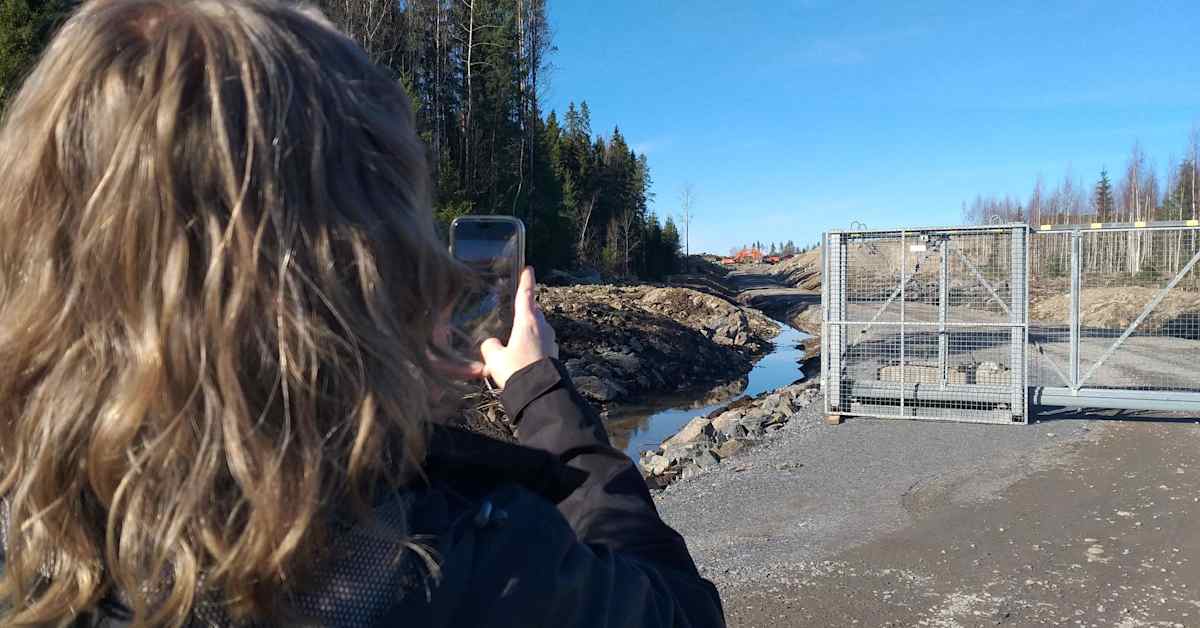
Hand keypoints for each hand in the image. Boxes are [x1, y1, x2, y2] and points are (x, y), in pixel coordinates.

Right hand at [480, 267, 557, 388]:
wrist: (539, 393)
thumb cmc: (516, 370)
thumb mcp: (494, 358)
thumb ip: (489, 346)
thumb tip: (491, 344)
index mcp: (528, 322)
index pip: (525, 295)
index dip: (526, 281)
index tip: (529, 269)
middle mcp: (542, 327)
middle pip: (533, 312)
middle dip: (526, 310)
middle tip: (515, 311)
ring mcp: (551, 341)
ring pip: (538, 329)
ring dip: (528, 331)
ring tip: (514, 340)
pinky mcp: (554, 355)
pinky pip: (541, 344)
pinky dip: (533, 346)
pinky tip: (522, 356)